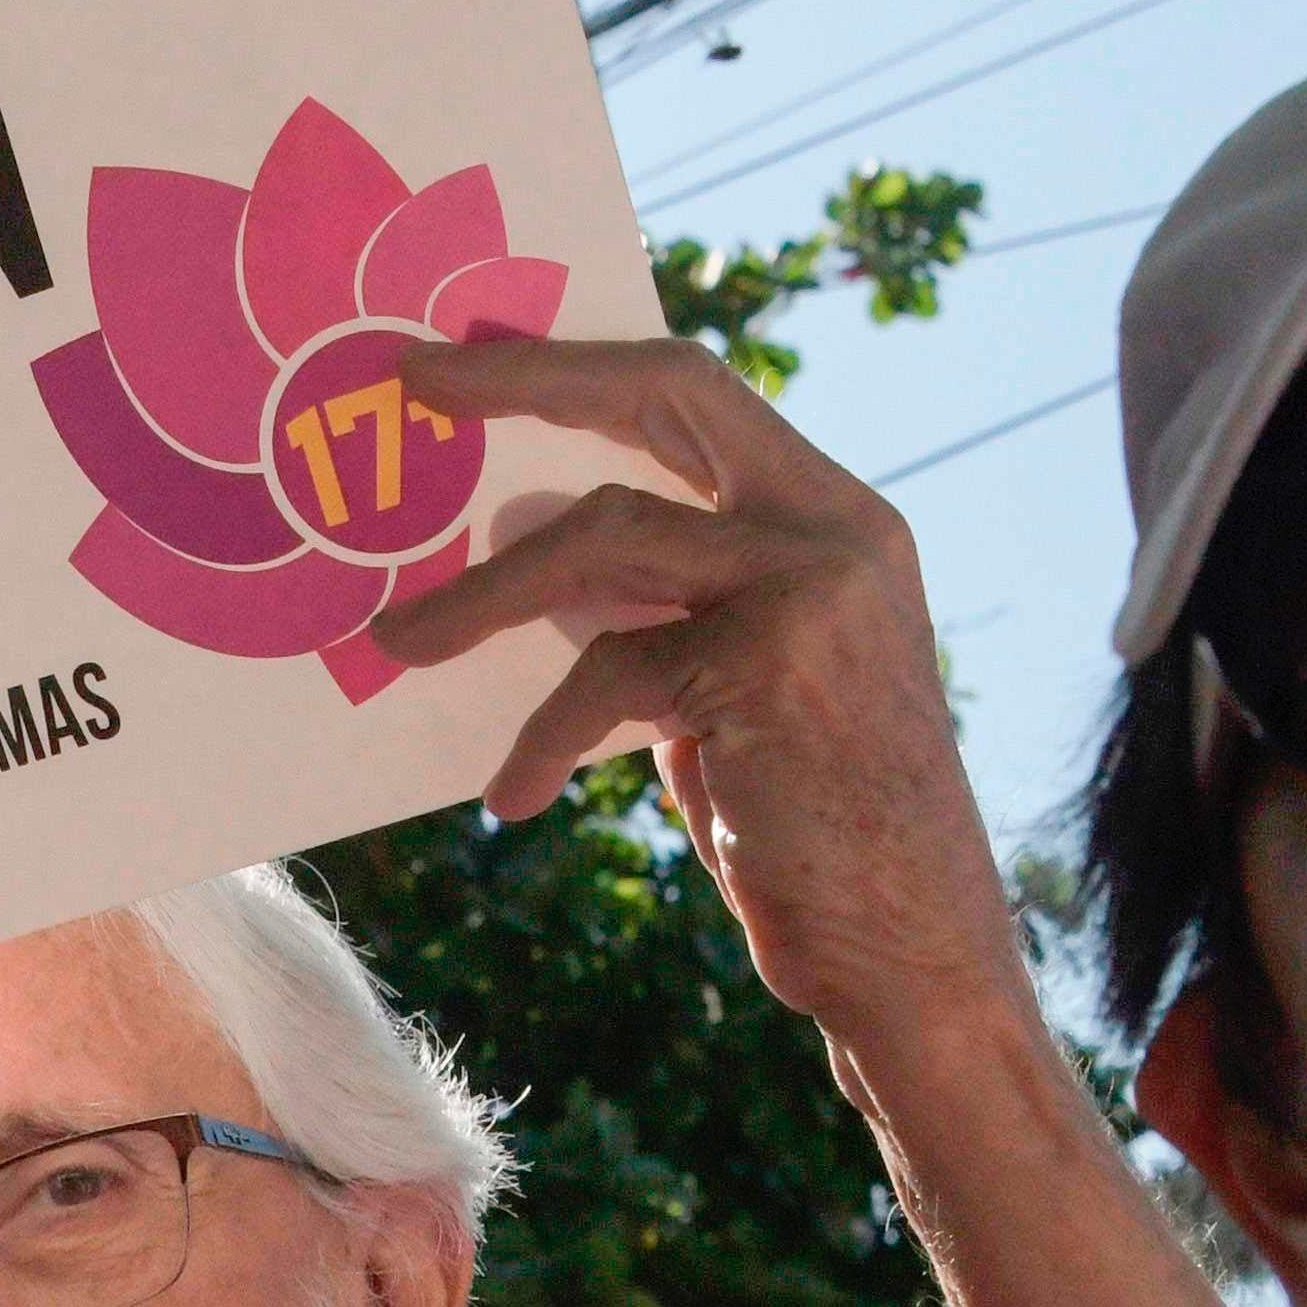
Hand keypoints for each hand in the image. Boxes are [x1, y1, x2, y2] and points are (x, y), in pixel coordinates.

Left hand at [371, 333, 1019, 1037]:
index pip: (697, 394)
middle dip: (532, 378)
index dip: (581, 364)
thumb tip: (517, 540)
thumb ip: (652, 605)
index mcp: (834, 517)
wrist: (908, 948)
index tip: (472, 358)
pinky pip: (610, 672)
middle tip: (414, 384)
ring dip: (485, 593)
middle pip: (666, 395)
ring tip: (398, 640)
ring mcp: (813, 587)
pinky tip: (512, 797)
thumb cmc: (809, 830)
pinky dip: (543, 736)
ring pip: (604, 533)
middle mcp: (836, 528)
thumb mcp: (726, 690)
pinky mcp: (770, 665)